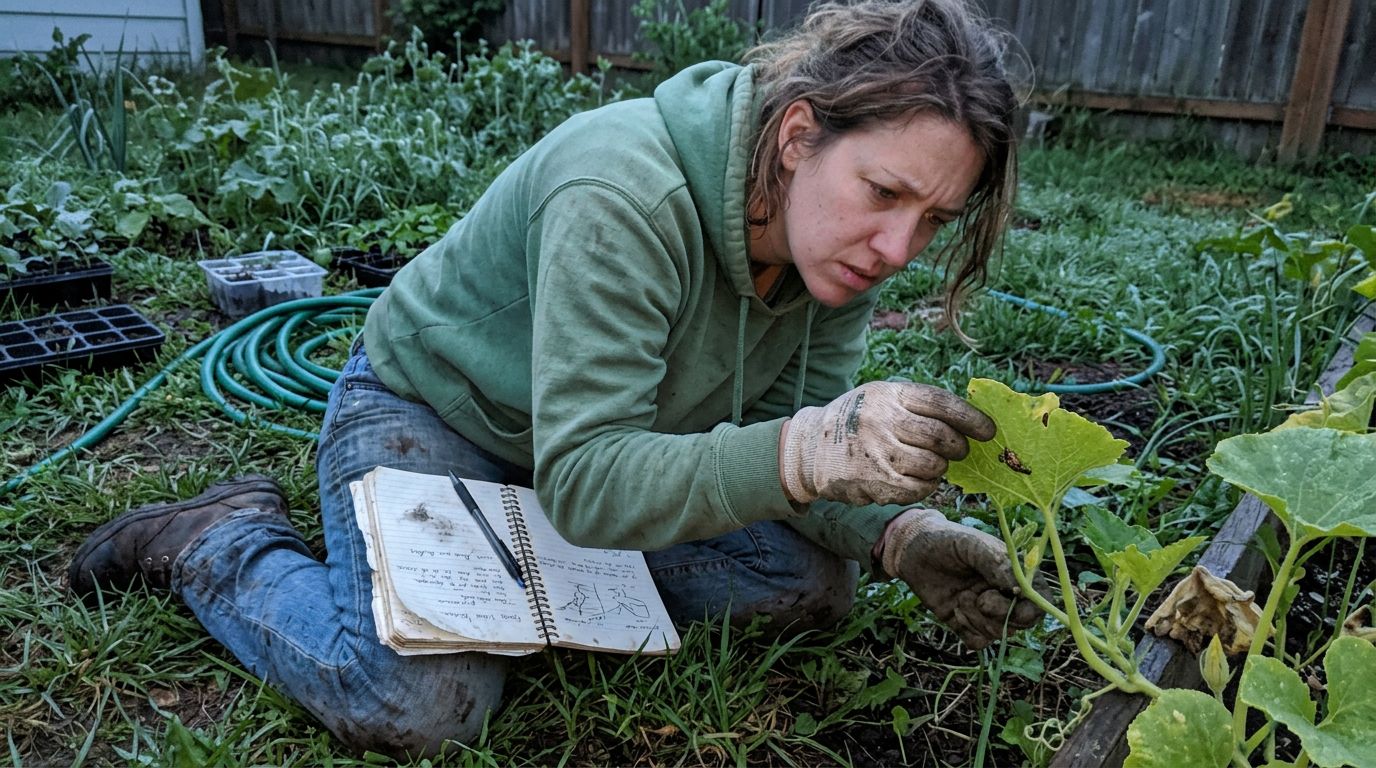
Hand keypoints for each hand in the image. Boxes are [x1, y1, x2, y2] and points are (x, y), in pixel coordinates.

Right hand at [780, 381, 994, 506]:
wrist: (811, 449)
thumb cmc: (857, 420)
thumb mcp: (880, 398)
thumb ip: (916, 406)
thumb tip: (967, 422)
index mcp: (888, 394)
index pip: (941, 404)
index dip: (971, 418)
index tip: (988, 431)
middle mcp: (883, 421)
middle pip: (941, 438)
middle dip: (958, 447)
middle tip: (958, 450)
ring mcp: (879, 454)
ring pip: (933, 466)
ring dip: (939, 468)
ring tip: (929, 464)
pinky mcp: (876, 483)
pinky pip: (919, 489)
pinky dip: (925, 486)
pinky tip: (914, 479)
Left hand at [881, 509, 1045, 648]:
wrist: (911, 551)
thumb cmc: (946, 541)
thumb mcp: (972, 545)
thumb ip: (998, 564)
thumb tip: (1022, 589)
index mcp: (1014, 574)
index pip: (1040, 600)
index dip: (1033, 607)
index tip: (1013, 599)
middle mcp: (1005, 596)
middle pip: (1022, 622)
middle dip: (1002, 614)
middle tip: (982, 599)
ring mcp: (986, 612)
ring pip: (999, 634)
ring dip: (979, 619)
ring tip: (962, 596)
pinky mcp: (967, 625)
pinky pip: (979, 642)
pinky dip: (968, 629)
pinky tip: (954, 610)